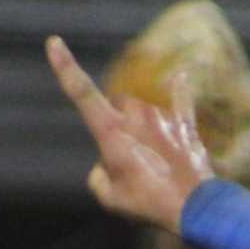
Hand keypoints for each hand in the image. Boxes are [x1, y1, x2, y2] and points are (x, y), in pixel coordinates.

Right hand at [46, 34, 214, 233]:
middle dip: (116, 127)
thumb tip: (106, 166)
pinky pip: (180, 101)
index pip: (81, 92)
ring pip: (143, 113)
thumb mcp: (110, 198)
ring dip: (143, 130)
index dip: (65, 66)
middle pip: (116, 107)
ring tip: (155, 163)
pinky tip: (182, 75)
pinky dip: (179, 91)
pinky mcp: (184, 125)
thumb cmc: (149, 204)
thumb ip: (99, 177)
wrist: (195, 207)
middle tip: (128, 161)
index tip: (54, 42)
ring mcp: (162, 116)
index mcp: (111, 131)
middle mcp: (135, 115)